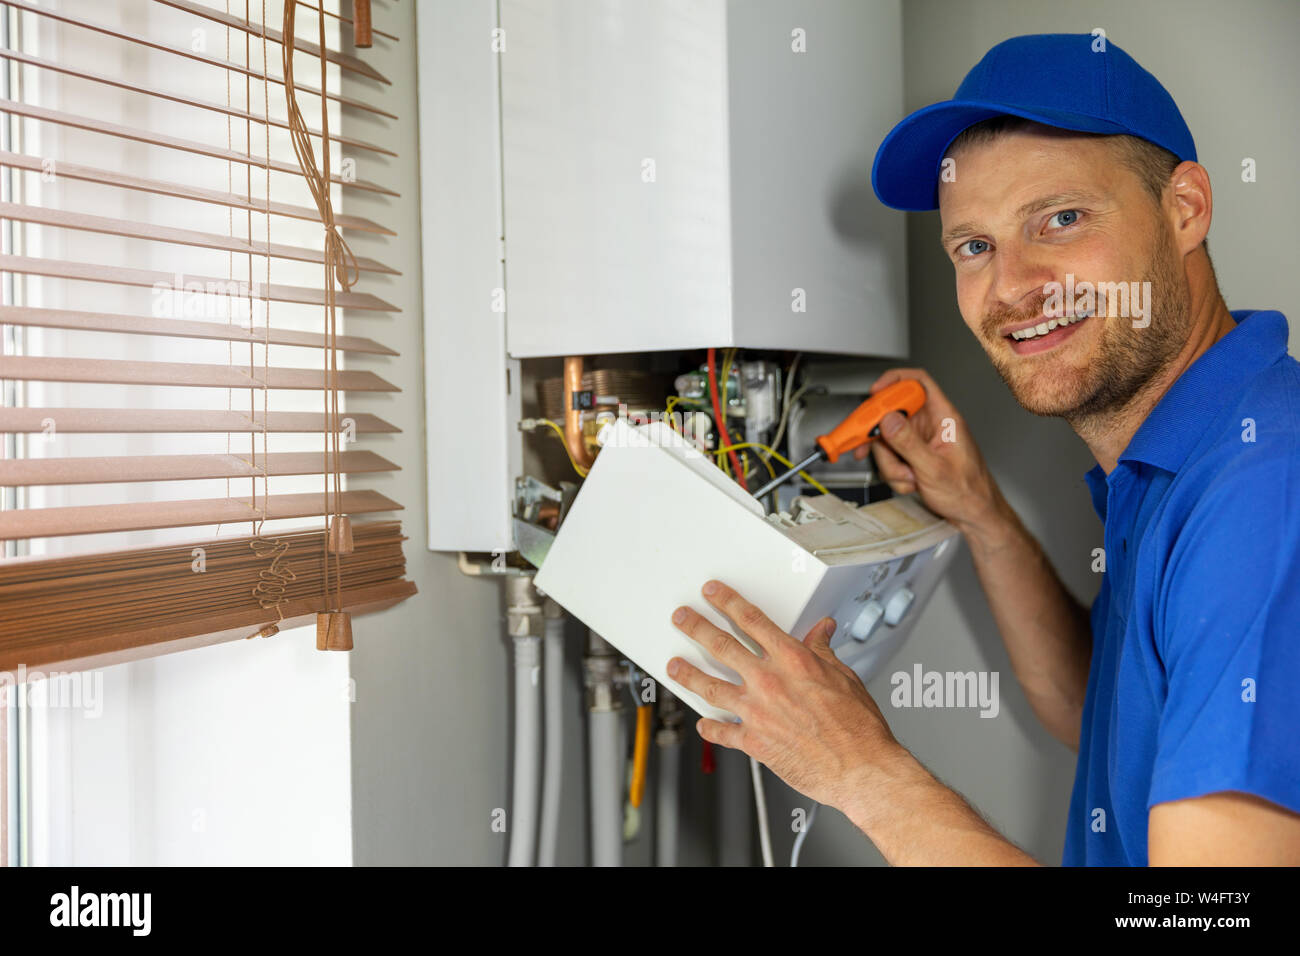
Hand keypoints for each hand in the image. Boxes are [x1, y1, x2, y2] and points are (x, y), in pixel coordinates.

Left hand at [666, 579, 901, 811]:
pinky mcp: (753, 742)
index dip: (728, 602)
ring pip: (710, 686)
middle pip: (722, 646)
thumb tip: (821, 632)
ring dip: (688, 674)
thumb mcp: (845, 677)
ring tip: (674, 665)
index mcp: (792, 660)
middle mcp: (769, 682)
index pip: (752, 620)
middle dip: (697, 627)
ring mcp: (757, 711)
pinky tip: (703, 723)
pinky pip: (723, 731)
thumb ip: (824, 653)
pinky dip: (710, 727)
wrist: (860, 768)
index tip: (712, 593)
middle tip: (681, 618)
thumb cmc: (858, 727)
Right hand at [853, 367, 1003, 537]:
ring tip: (909, 477)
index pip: (918, 383)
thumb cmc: (969, 491)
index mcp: (943, 418)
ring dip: (891, 464)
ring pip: (887, 441)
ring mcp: (920, 442)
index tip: (874, 392)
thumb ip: (908, 443)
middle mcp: (930, 426)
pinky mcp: (913, 457)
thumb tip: (888, 419)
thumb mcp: (934, 468)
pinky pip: (890, 458)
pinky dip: (894, 474)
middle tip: (867, 445)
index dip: (894, 380)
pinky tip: (910, 483)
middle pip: (893, 415)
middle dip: (882, 438)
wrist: (974, 515)